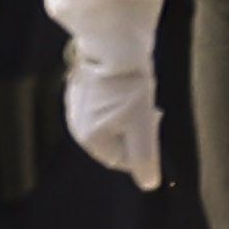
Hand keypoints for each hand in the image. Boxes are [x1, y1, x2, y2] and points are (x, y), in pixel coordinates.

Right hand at [67, 41, 163, 189]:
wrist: (114, 44)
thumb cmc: (130, 87)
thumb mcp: (142, 127)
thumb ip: (145, 159)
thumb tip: (149, 184)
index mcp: (90, 139)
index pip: (121, 159)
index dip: (143, 148)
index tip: (153, 124)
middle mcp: (76, 125)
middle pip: (115, 140)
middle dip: (135, 131)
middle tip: (150, 109)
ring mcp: (75, 105)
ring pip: (109, 121)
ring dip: (127, 115)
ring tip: (139, 95)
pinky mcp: (79, 87)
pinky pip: (102, 104)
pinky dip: (117, 100)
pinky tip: (127, 85)